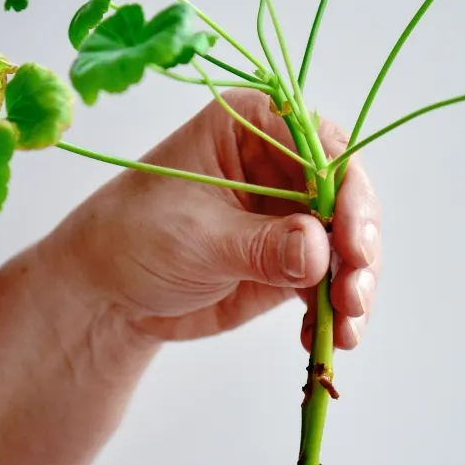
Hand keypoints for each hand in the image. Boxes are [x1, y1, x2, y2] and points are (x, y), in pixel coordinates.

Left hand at [41, 89, 381, 349]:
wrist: (106, 294)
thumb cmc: (132, 238)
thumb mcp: (196, 237)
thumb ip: (262, 245)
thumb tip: (320, 249)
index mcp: (253, 127)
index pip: (324, 147)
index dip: (349, 192)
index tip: (352, 241)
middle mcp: (281, 164)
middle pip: (348, 197)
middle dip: (359, 247)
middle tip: (354, 293)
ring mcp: (290, 214)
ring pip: (348, 245)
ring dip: (355, 287)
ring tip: (345, 328)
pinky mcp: (291, 261)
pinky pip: (331, 283)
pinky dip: (336, 312)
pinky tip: (326, 338)